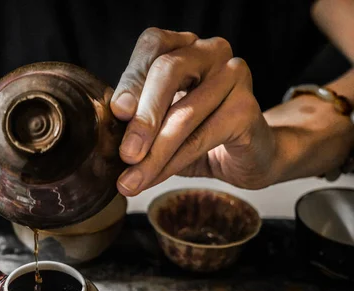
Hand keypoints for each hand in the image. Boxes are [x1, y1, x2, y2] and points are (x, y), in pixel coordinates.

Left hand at [111, 28, 277, 195]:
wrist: (247, 156)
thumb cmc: (198, 133)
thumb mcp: (159, 122)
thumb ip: (136, 116)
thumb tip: (106, 128)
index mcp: (183, 47)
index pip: (152, 47)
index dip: (132, 79)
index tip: (117, 112)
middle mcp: (211, 52)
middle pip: (168, 71)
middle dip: (143, 117)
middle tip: (126, 154)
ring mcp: (233, 76)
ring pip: (184, 113)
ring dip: (154, 153)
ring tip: (131, 181)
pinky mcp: (247, 108)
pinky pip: (202, 138)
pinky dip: (174, 163)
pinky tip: (155, 178)